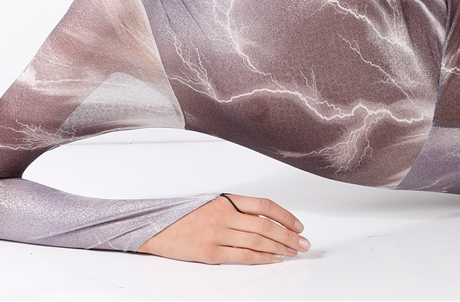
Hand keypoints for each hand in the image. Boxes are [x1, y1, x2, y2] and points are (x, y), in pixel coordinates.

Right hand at [136, 193, 309, 263]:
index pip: (263, 206)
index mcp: (226, 199)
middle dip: (288, 236)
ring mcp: (218, 235)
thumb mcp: (210, 202)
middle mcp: (224, 215)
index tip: (298, 225)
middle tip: (303, 243)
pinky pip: (243, 256)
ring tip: (293, 252)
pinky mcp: (211, 253)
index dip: (284, 215)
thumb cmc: (183, 214)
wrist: (156, 227)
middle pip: (265, 226)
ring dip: (279, 248)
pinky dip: (262, 258)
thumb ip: (235, 208)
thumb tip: (263, 220)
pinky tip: (273, 259)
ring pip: (257, 242)